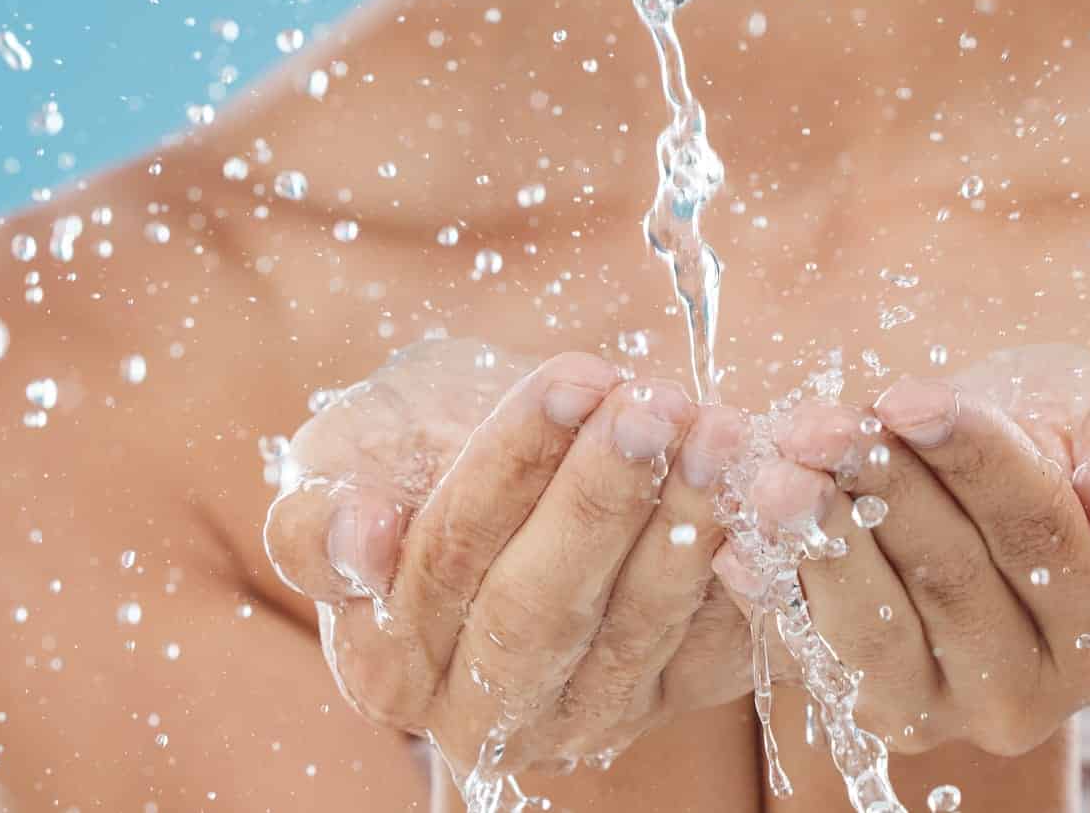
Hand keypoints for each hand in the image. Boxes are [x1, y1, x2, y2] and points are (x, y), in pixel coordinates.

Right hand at [262, 338, 756, 779]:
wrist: (506, 473)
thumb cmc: (412, 459)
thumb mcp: (338, 464)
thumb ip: (320, 516)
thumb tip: (365, 535)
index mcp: (386, 659)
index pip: (448, 556)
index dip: (512, 463)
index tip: (574, 374)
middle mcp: (481, 712)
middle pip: (540, 607)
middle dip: (604, 498)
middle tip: (655, 406)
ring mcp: (585, 715)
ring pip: (635, 628)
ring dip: (686, 524)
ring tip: (719, 431)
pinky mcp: (674, 698)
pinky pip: (718, 648)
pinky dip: (750, 574)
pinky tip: (770, 498)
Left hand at [712, 344, 1089, 756]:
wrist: (1015, 467)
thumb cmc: (1085, 439)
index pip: (1038, 528)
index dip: (970, 457)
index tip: (905, 396)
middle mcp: (1045, 689)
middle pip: (951, 576)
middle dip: (877, 488)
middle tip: (814, 425)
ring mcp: (958, 710)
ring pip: (880, 631)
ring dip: (818, 545)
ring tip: (773, 474)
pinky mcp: (883, 712)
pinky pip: (820, 660)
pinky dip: (777, 600)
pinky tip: (741, 545)